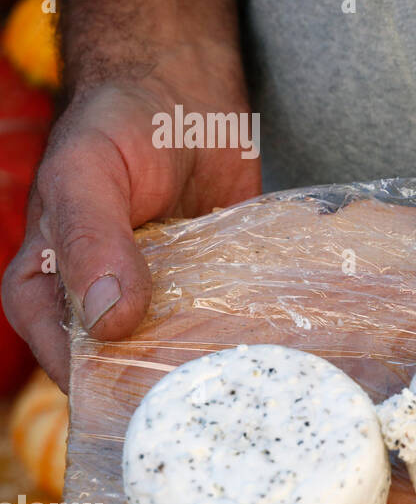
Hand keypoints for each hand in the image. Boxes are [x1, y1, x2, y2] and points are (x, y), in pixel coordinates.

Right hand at [2, 58, 259, 389]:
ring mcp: (161, 297)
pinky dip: (249, 336)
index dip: (104, 390)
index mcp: (46, 289)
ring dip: (216, 368)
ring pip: (183, 352)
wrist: (182, 92)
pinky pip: (228, 323)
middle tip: (218, 406)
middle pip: (130, 370)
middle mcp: (102, 302)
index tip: (152, 411)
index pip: (68, 363)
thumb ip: (90, 243)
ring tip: (255, 387)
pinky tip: (281, 353)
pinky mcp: (212, 285)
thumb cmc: (116, 126)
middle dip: (170, 390)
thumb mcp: (87, 176)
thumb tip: (108, 320)